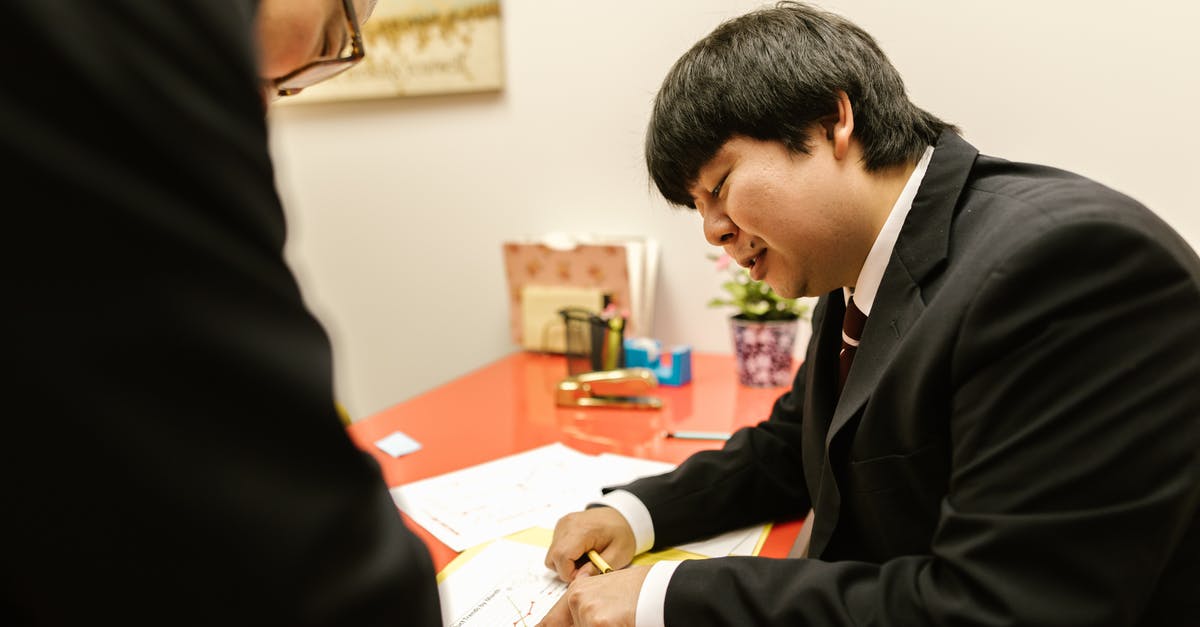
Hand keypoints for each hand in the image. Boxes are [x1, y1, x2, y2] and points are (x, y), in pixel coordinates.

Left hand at [535, 565, 649, 626]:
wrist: (658, 587)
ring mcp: (586, 611)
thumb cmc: (636, 592)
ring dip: (602, 626)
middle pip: (573, 626)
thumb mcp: (605, 593)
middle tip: (606, 618)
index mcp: (576, 591)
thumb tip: (551, 624)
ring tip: (618, 618)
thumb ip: (584, 607)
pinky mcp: (598, 623)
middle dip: (589, 625)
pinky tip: (623, 621)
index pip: (550, 621)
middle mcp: (577, 600)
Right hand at [544, 506, 636, 581]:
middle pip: (553, 557)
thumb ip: (597, 568)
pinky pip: (555, 548)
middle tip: (586, 568)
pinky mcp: (561, 527)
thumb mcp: (618, 555)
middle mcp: (568, 525)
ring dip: (565, 563)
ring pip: (552, 554)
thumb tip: (580, 579)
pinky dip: (565, 555)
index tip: (585, 574)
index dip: (570, 572)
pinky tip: (581, 552)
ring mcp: (562, 524)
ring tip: (585, 559)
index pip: (562, 556)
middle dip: (567, 570)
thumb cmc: (621, 533)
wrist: (621, 516)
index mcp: (582, 530)